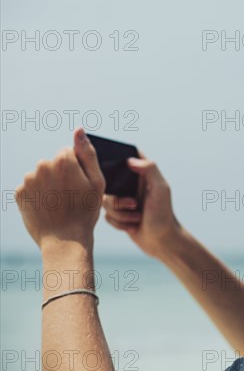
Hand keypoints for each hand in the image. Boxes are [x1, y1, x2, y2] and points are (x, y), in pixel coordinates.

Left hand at [15, 127, 105, 251]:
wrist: (65, 240)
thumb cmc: (85, 211)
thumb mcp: (97, 182)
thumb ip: (87, 153)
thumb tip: (78, 130)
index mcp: (64, 160)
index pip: (68, 153)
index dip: (77, 169)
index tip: (80, 185)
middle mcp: (43, 165)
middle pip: (53, 163)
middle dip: (61, 175)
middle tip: (71, 196)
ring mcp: (29, 180)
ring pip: (41, 175)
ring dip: (49, 185)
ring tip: (59, 204)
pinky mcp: (19, 193)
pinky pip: (31, 188)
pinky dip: (38, 195)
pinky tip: (48, 207)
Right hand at [102, 153, 181, 258]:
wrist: (162, 241)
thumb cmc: (164, 214)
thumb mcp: (161, 189)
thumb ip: (150, 169)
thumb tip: (130, 159)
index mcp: (142, 174)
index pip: (125, 155)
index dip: (114, 155)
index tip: (112, 169)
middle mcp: (130, 184)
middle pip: (107, 181)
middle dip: (117, 198)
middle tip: (133, 204)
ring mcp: (123, 199)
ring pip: (105, 201)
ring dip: (120, 213)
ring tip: (137, 217)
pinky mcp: (118, 214)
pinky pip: (106, 216)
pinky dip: (119, 223)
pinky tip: (133, 226)